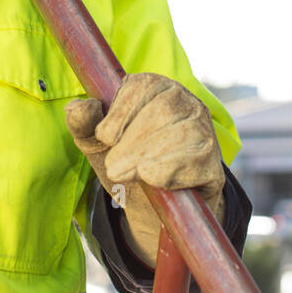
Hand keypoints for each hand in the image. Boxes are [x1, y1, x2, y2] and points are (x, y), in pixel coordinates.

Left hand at [65, 72, 225, 267]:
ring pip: (182, 133)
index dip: (119, 113)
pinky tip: (155, 180)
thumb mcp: (96, 143)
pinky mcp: (213, 161)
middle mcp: (184, 100)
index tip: (105, 138)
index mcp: (154, 86)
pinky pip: (196, 160)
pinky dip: (171, 172)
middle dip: (133, 141)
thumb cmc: (125, 161)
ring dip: (150, 157)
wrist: (153, 206)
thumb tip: (77, 108)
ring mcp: (203, 129)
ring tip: (133, 174)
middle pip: (163, 109)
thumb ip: (83, 123)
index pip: (141, 86)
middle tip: (114, 168)